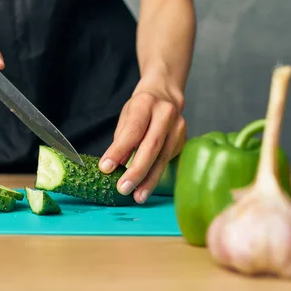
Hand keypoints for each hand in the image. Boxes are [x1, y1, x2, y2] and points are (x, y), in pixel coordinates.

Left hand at [99, 79, 186, 203]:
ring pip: (163, 158)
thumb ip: (122, 140)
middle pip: (151, 146)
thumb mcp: (126, 117)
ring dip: (149, 180)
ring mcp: (178, 127)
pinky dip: (156, 176)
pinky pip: (168, 161)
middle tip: (123, 189)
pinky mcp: (184, 139)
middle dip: (136, 171)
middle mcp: (165, 114)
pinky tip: (146, 187)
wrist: (166, 94)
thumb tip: (113, 167)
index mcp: (145, 103)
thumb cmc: (141, 107)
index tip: (105, 168)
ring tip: (137, 197)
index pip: (132, 130)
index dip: (118, 150)